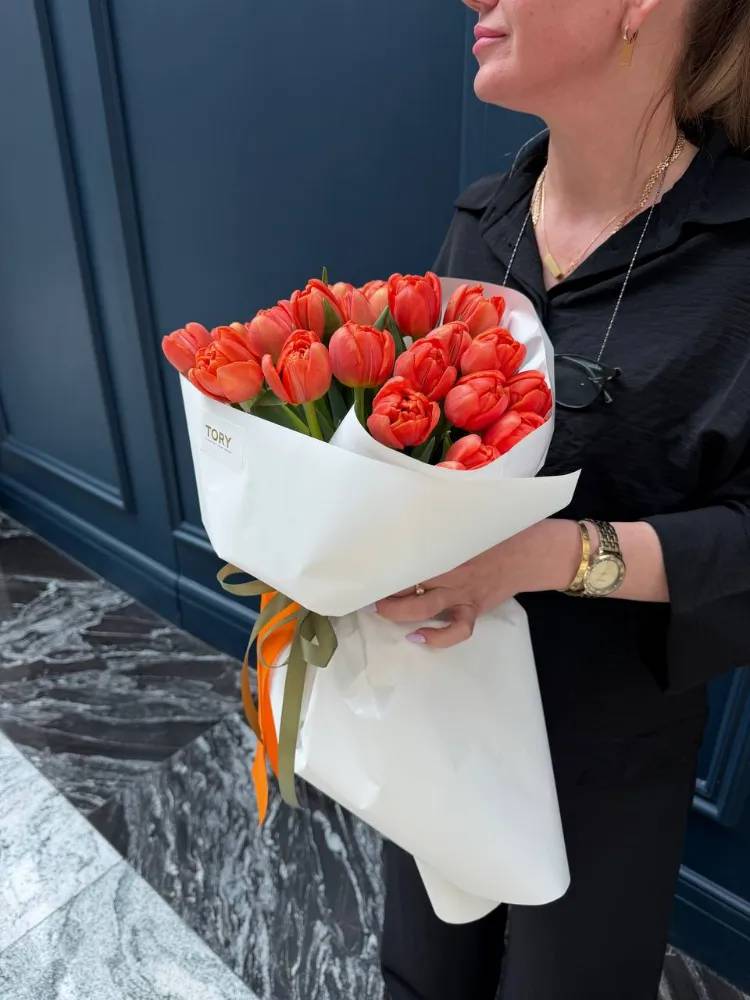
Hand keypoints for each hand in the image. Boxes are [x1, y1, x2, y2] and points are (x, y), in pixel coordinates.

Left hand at [373, 518, 581, 647]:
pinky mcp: (474, 608)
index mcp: (449, 542)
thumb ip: (442, 518)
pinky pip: (456, 630)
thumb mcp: (469, 518)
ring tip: (380, 610)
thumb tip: (409, 505)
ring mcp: (463, 591)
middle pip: (408, 579)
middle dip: (383, 585)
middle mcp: (452, 568)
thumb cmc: (496, 531)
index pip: (410, 548)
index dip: (386, 554)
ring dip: (397, 611)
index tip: (367, 555)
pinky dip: (436, 638)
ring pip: (423, 607)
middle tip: (366, 585)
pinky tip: (417, 638)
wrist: (533, 551)